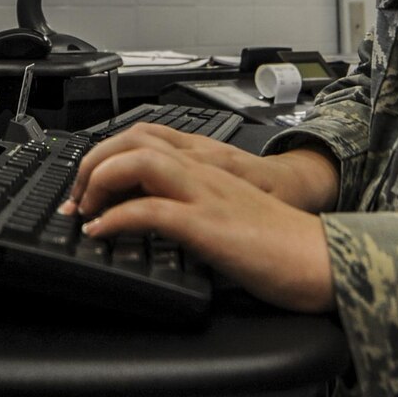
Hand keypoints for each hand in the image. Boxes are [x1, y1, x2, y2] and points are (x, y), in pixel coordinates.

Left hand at [61, 126, 336, 312]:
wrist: (320, 258)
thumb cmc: (279, 244)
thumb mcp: (226, 216)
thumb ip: (194, 208)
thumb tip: (154, 224)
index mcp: (208, 168)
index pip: (148, 138)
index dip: (108, 155)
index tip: (87, 187)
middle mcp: (204, 172)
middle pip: (135, 139)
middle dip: (94, 162)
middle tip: (77, 198)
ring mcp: (206, 194)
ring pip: (140, 161)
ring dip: (100, 181)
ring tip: (85, 209)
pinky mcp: (209, 225)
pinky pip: (151, 210)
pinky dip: (116, 219)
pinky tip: (102, 233)